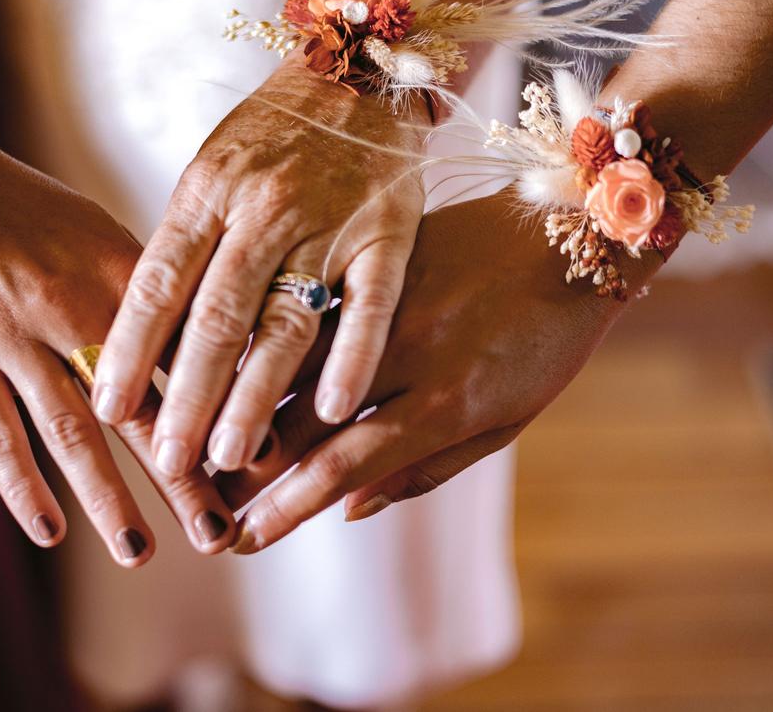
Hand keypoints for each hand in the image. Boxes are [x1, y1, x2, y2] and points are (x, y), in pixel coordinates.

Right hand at [0, 153, 235, 564]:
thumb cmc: (29, 209)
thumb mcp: (104, 234)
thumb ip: (151, 296)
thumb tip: (204, 346)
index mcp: (124, 278)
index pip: (186, 356)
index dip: (225, 410)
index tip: (264, 462)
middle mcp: (75, 310)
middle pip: (140, 409)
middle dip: (182, 477)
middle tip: (220, 533)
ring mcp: (15, 339)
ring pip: (71, 433)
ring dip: (109, 499)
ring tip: (141, 551)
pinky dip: (22, 486)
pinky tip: (49, 531)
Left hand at [93, 61, 427, 478]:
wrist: (360, 64)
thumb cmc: (273, 132)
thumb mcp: (212, 169)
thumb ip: (189, 246)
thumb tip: (146, 337)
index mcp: (208, 189)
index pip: (159, 282)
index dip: (129, 349)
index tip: (106, 409)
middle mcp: (263, 207)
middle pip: (216, 315)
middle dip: (186, 395)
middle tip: (165, 461)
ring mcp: (329, 221)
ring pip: (286, 320)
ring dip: (256, 393)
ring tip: (230, 456)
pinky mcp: (390, 232)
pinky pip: (372, 303)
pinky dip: (354, 357)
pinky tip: (336, 410)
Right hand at [217, 194, 656, 551]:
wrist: (576, 234)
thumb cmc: (547, 340)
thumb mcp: (506, 420)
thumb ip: (426, 469)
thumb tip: (350, 510)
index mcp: (443, 404)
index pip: (343, 465)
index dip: (288, 506)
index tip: (244, 538)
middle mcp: (405, 357)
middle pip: (301, 419)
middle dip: (244, 466)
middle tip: (200, 497)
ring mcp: (385, 304)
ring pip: (289, 358)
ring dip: (237, 402)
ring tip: (196, 435)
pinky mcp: (376, 263)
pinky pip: (306, 308)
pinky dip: (264, 340)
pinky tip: (226, 360)